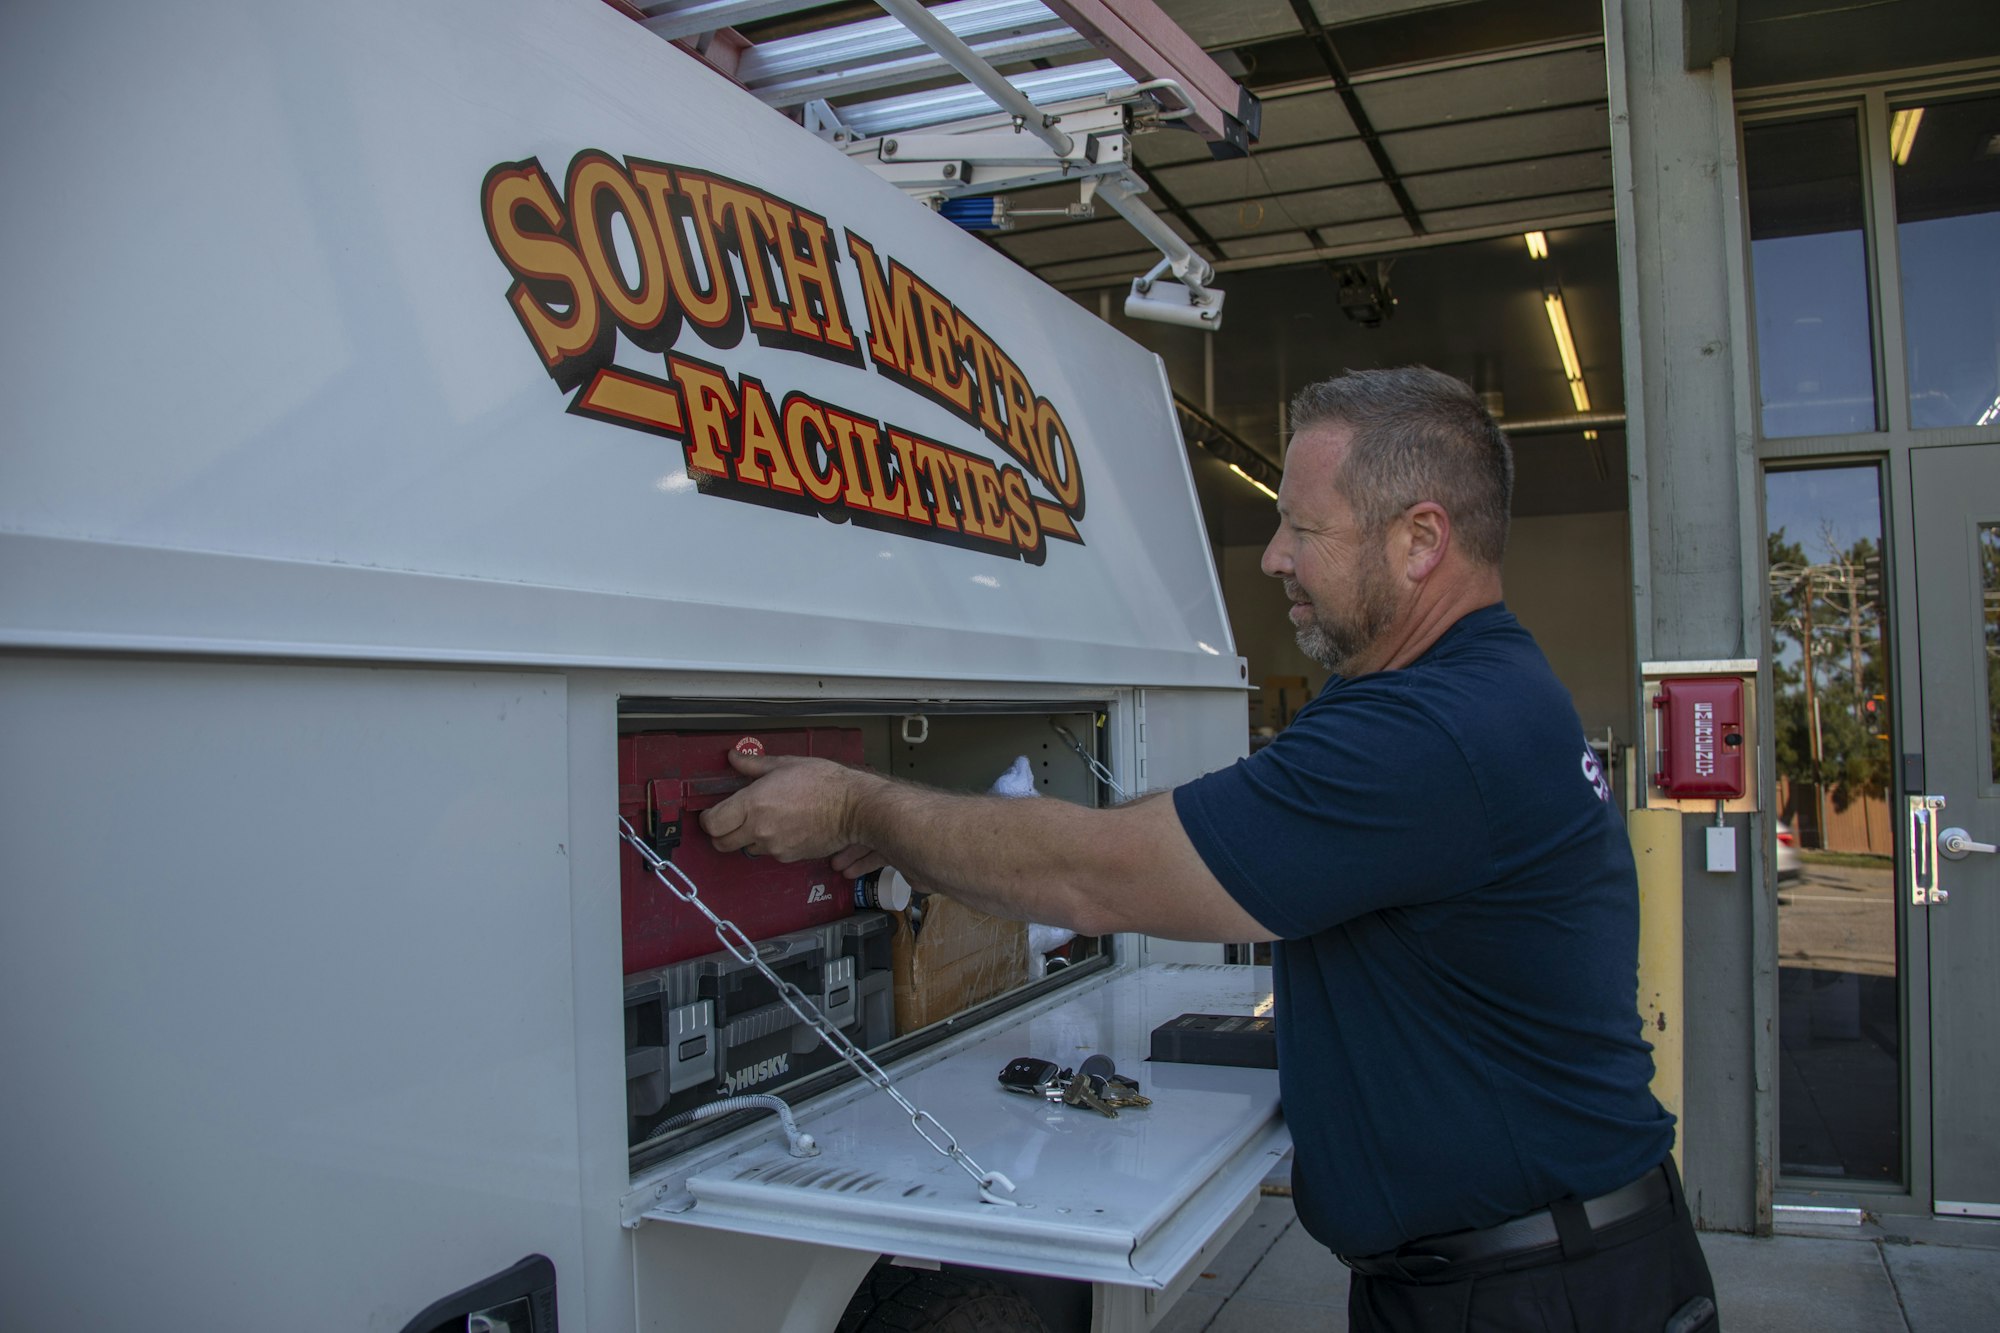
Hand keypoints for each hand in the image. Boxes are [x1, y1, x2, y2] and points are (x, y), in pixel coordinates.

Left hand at [701, 750, 872, 862]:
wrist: (853, 808)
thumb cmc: (824, 783)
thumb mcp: (785, 764)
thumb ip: (753, 764)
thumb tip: (734, 757)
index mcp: (754, 803)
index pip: (712, 823)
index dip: (708, 819)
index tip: (712, 813)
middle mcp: (759, 829)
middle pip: (721, 843)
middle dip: (721, 833)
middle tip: (730, 820)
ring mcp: (774, 846)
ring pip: (745, 849)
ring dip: (747, 838)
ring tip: (764, 820)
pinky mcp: (788, 856)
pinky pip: (769, 853)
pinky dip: (770, 844)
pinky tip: (783, 827)